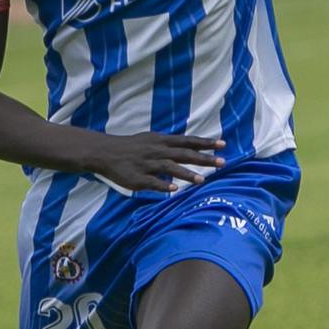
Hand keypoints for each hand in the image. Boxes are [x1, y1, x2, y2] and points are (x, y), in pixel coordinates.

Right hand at [87, 133, 226, 192]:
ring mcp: (147, 164)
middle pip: (184, 154)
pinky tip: (174, 189)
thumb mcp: (152, 139)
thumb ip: (170, 144)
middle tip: (222, 162)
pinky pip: (152, 182)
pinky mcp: (137, 178)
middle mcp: (157, 151)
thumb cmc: (131, 147)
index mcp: (161, 141)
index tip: (223, 144)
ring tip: (202, 180)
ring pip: (169, 168)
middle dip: (203, 158)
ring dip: (186, 174)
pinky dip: (163, 185)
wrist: (105, 152)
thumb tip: (190, 147)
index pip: (188, 141)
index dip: (205, 143)